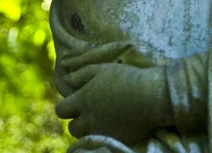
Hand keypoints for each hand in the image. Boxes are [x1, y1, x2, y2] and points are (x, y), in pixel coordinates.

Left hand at [56, 63, 172, 146]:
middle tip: (92, 111)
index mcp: (83, 100)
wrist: (150, 96)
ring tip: (103, 119)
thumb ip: (80, 75)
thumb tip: (66, 80)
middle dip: (78, 120)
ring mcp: (100, 133)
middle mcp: (88, 120)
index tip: (76, 102)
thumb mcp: (101, 69)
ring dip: (89, 129)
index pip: (61, 110)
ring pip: (84, 137)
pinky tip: (116, 124)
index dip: (66, 106)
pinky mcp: (113, 141)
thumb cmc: (125, 78)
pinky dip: (105, 134)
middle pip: (72, 128)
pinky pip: (101, 141)